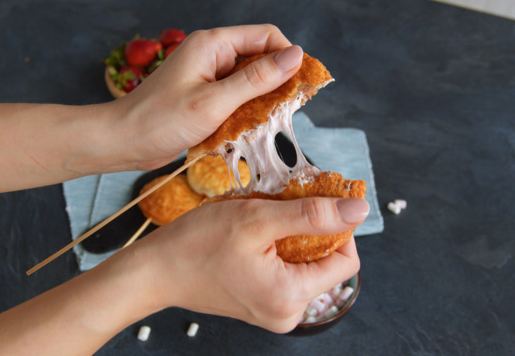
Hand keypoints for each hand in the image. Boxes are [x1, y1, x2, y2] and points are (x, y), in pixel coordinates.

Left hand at [103, 24, 303, 170]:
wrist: (123, 142)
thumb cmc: (160, 120)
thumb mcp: (214, 101)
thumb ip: (256, 80)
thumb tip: (296, 57)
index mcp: (213, 44)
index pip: (266, 37)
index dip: (288, 57)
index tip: (302, 86)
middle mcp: (212, 54)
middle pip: (260, 58)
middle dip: (277, 82)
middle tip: (286, 110)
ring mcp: (208, 75)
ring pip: (251, 80)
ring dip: (262, 100)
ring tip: (263, 122)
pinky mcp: (206, 95)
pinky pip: (237, 97)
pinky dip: (247, 111)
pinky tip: (245, 128)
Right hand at [131, 197, 367, 332]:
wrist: (155, 271)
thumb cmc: (197, 245)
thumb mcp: (257, 219)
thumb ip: (312, 215)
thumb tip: (359, 210)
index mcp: (291, 297)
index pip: (346, 261)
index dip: (337, 226)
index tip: (315, 202)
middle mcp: (288, 313)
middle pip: (325, 262)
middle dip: (309, 229)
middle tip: (279, 208)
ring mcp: (274, 311)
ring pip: (305, 264)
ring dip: (292, 236)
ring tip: (260, 223)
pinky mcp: (263, 304)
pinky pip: (286, 271)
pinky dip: (278, 248)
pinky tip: (254, 236)